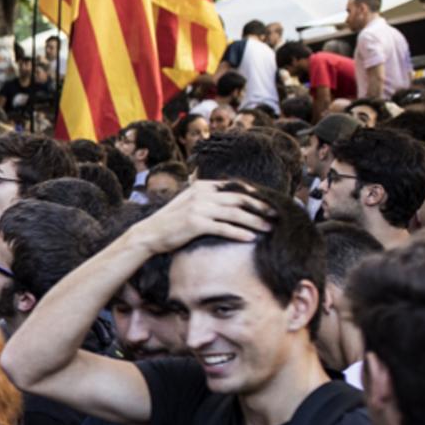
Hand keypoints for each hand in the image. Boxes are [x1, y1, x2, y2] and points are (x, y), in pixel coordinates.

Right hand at [132, 179, 272, 254]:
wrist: (149, 234)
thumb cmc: (171, 222)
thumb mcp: (189, 203)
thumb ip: (208, 198)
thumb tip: (232, 201)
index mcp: (202, 186)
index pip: (235, 188)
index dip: (255, 195)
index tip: (269, 203)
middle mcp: (201, 194)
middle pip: (239, 199)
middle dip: (261, 207)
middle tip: (276, 215)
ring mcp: (198, 208)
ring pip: (235, 213)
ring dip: (255, 221)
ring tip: (269, 228)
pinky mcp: (195, 223)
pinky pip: (223, 228)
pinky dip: (239, 233)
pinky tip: (250, 238)